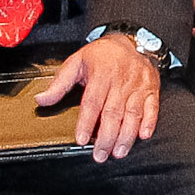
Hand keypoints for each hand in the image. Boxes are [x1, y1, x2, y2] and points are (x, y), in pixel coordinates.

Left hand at [39, 36, 162, 159]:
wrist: (129, 40)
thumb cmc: (101, 55)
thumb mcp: (76, 62)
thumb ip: (59, 83)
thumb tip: (42, 100)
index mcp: (102, 73)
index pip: (93, 101)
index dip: (86, 122)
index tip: (81, 139)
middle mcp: (121, 80)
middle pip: (113, 112)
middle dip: (106, 137)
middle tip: (100, 154)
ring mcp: (138, 86)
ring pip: (133, 113)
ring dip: (126, 135)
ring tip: (118, 152)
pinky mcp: (151, 89)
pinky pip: (152, 107)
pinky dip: (149, 122)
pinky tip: (143, 135)